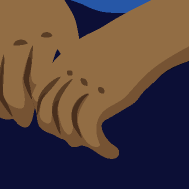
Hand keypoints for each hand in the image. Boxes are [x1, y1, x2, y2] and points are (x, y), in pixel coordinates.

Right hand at [0, 0, 82, 123]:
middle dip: (21, 113)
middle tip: (24, 121)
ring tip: (5, 114)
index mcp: (39, 40)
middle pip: (15, 95)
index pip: (40, 86)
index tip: (45, 112)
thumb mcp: (60, 18)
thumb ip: (68, 47)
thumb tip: (71, 80)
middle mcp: (12, 46)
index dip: (42, 103)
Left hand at [27, 8, 170, 158]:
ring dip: (78, 141)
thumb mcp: (95, 53)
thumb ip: (78, 71)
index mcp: (63, 62)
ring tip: (95, 145)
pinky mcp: (103, 97)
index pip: (40, 95)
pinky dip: (98, 146)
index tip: (62, 124)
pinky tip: (111, 151)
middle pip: (48, 111)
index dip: (47, 114)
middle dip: (57, 131)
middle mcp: (69, 74)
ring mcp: (85, 86)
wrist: (149, 37)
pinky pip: (89, 130)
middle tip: (74, 140)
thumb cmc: (126, 45)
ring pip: (66, 124)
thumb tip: (72, 96)